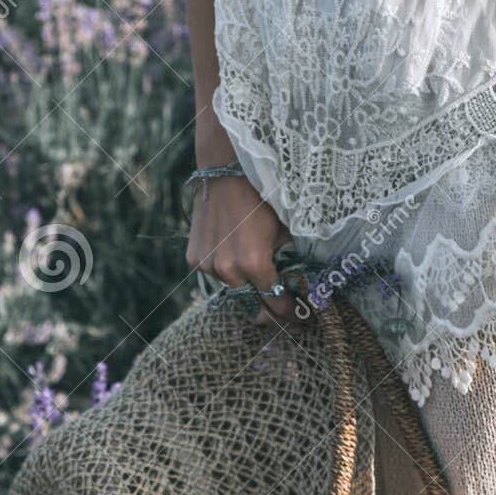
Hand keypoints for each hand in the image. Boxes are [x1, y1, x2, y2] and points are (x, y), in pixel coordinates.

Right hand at [186, 175, 305, 328]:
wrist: (226, 174)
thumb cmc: (262, 198)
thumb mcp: (285, 230)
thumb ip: (290, 260)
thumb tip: (300, 283)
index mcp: (254, 264)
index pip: (275, 301)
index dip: (291, 313)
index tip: (302, 320)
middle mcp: (228, 270)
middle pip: (252, 305)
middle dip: (271, 313)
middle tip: (286, 316)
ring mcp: (207, 265)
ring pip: (233, 289)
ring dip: (248, 289)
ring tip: (263, 284)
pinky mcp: (194, 258)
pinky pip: (215, 275)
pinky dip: (229, 273)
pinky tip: (239, 263)